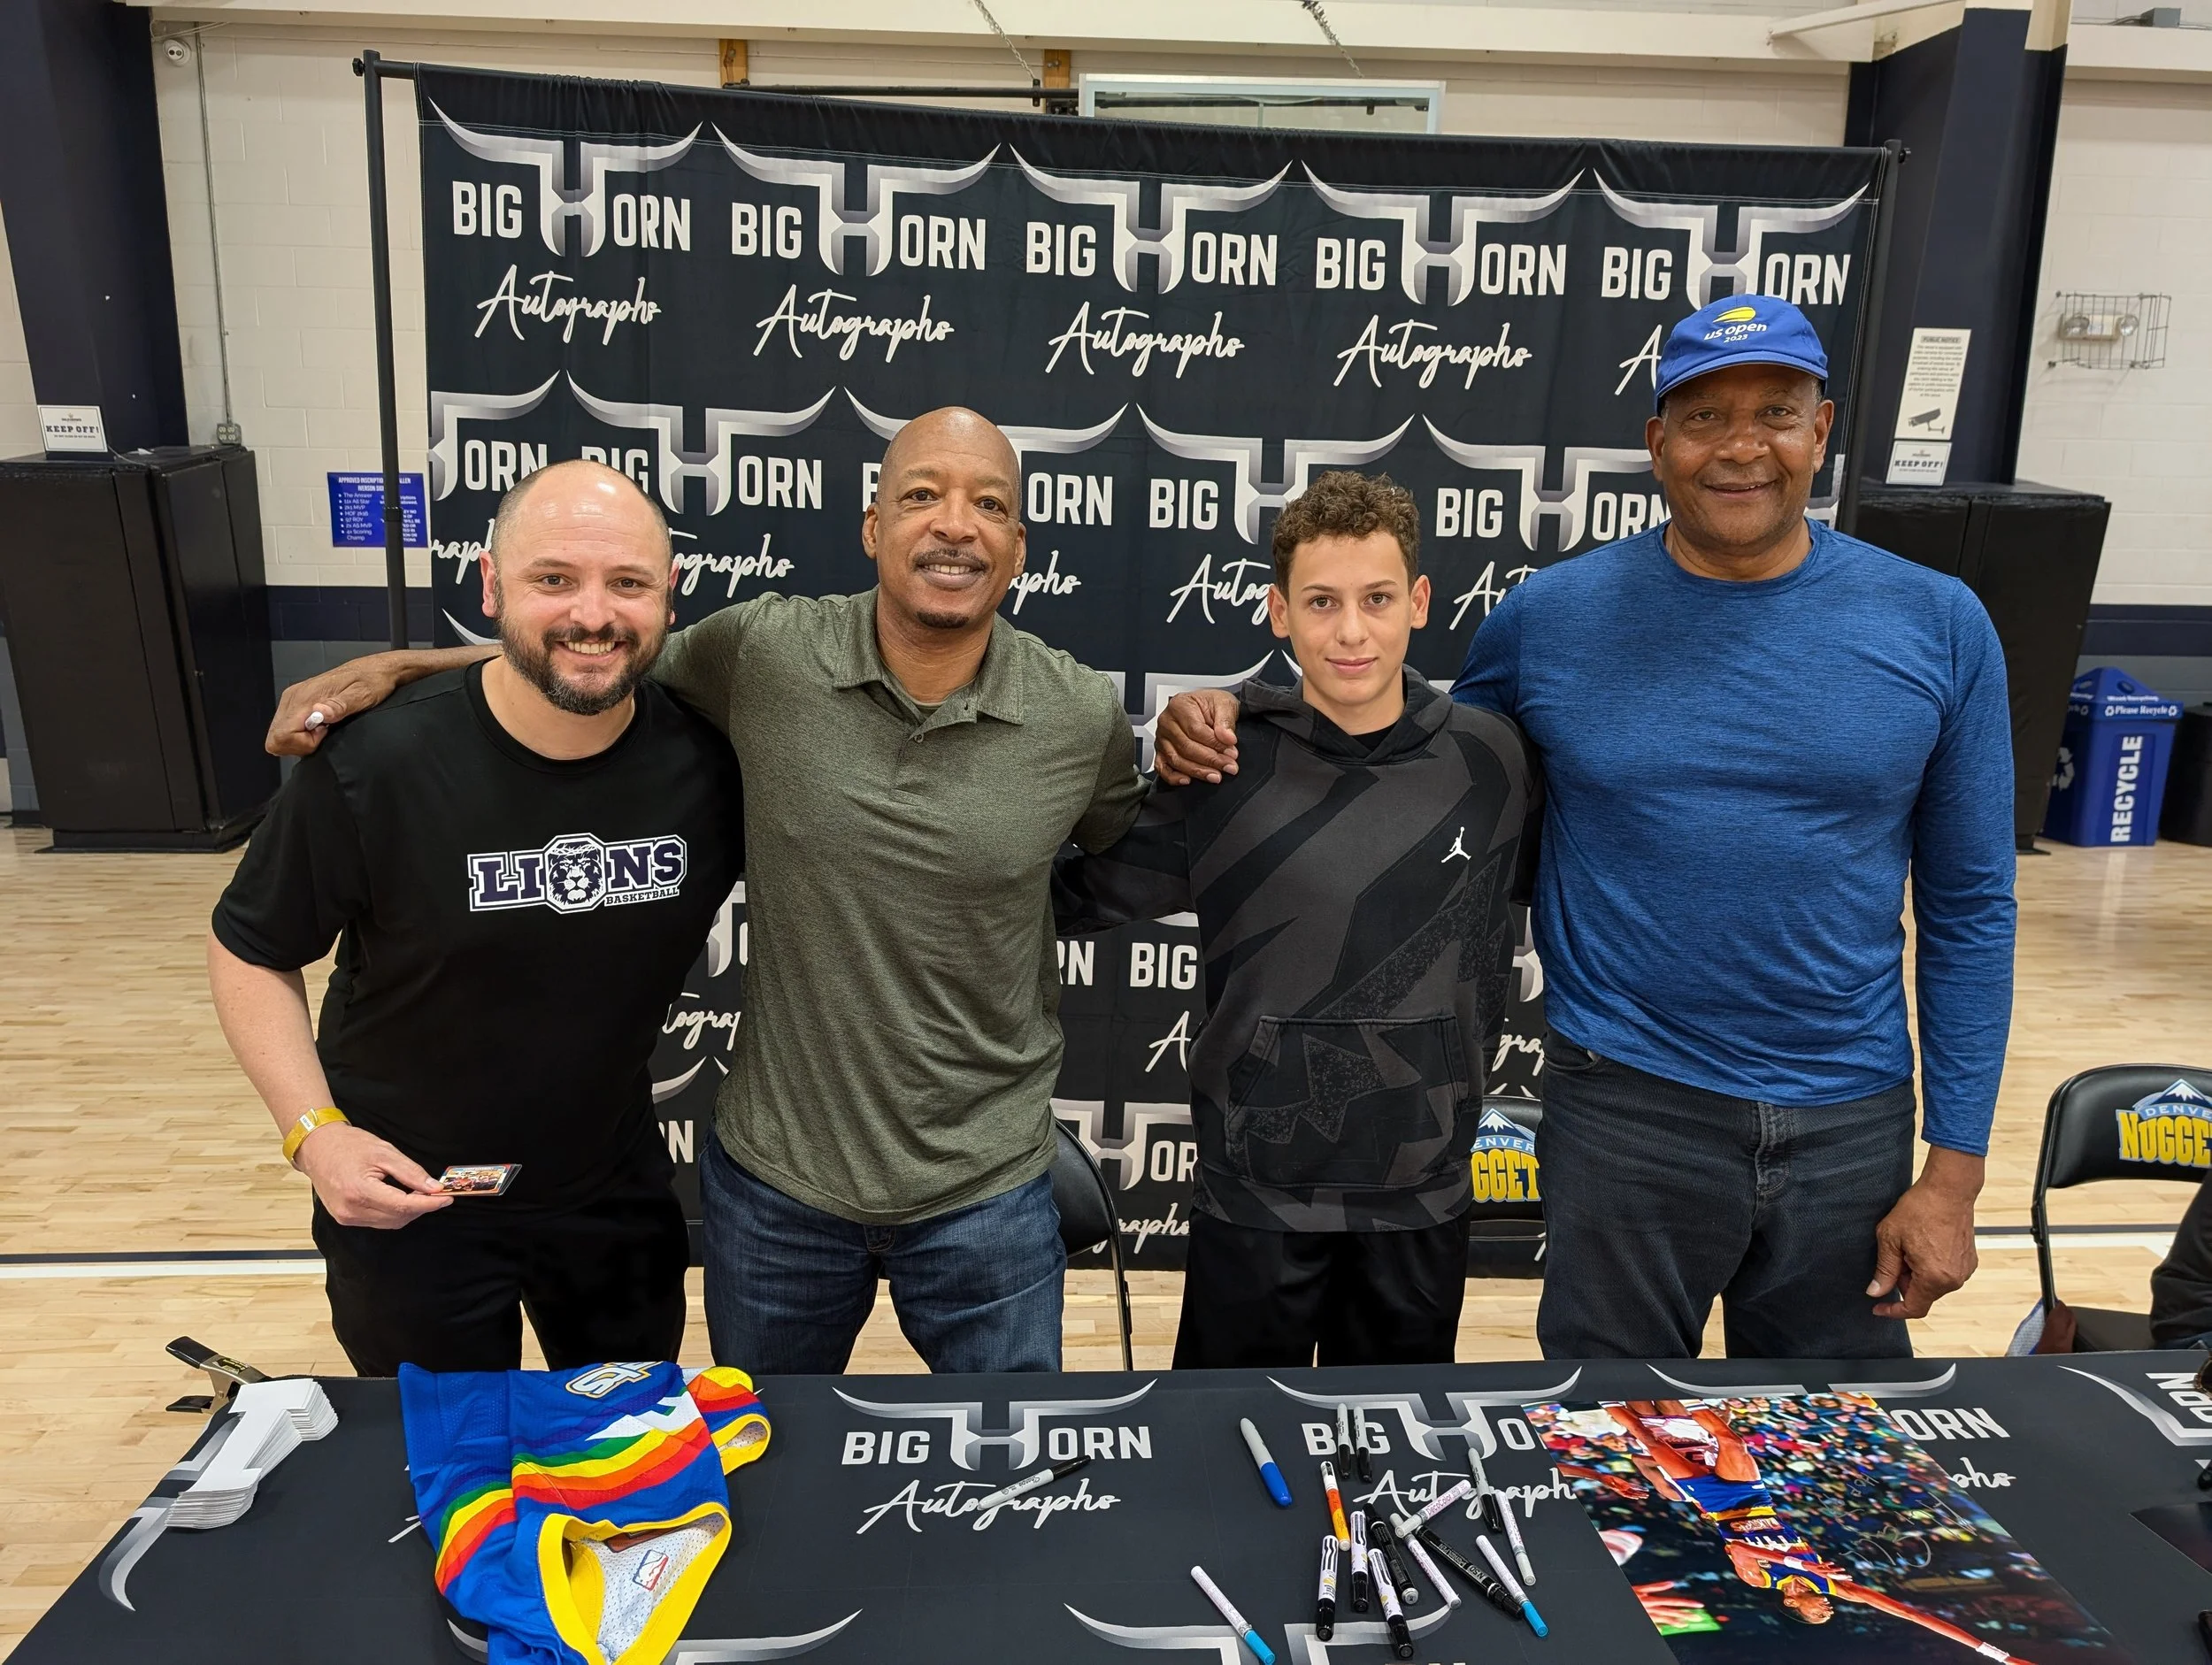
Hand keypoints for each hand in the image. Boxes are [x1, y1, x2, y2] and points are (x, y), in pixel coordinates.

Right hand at [264, 654, 407, 756]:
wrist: (375, 669)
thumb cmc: (372, 681)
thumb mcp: (363, 695)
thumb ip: (340, 706)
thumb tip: (320, 713)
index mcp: (305, 696)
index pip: (282, 734)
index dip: (303, 743)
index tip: (324, 734)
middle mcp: (293, 697)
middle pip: (275, 738)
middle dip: (299, 745)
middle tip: (324, 733)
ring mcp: (293, 700)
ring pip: (279, 735)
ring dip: (300, 740)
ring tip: (325, 729)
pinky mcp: (296, 703)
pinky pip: (287, 728)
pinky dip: (301, 735)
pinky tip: (321, 727)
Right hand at [293, 1123, 451, 1227]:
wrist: (317, 1148)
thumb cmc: (348, 1146)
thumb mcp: (384, 1152)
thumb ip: (410, 1172)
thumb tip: (433, 1188)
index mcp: (360, 1191)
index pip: (403, 1205)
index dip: (429, 1204)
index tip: (446, 1198)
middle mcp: (351, 1210)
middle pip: (398, 1217)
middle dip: (421, 1207)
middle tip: (436, 1193)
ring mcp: (346, 1217)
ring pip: (389, 1223)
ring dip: (408, 1211)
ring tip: (419, 1194)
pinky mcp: (345, 1218)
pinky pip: (377, 1221)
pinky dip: (393, 1213)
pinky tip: (400, 1198)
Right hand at [1154, 688, 1240, 784]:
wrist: (1207, 708)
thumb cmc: (1211, 705)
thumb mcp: (1224, 704)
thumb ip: (1226, 720)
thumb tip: (1227, 738)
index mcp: (1179, 705)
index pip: (1195, 730)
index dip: (1214, 744)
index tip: (1232, 753)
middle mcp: (1167, 721)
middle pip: (1186, 747)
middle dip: (1210, 760)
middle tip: (1228, 767)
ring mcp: (1162, 738)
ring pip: (1176, 759)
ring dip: (1197, 771)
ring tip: (1216, 776)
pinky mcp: (1161, 751)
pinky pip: (1162, 768)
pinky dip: (1174, 777)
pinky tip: (1188, 780)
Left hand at [1867, 1146, 1983, 1319]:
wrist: (1949, 1190)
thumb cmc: (1919, 1209)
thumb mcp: (1890, 1239)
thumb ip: (1884, 1270)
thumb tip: (1876, 1293)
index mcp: (1934, 1278)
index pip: (1913, 1308)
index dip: (1893, 1310)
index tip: (1878, 1308)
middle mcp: (1954, 1279)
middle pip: (1922, 1295)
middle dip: (1903, 1281)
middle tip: (1894, 1255)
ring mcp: (1964, 1270)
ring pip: (1933, 1284)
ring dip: (1916, 1273)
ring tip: (1909, 1246)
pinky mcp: (1969, 1261)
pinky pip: (1944, 1273)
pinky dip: (1930, 1267)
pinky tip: (1923, 1244)